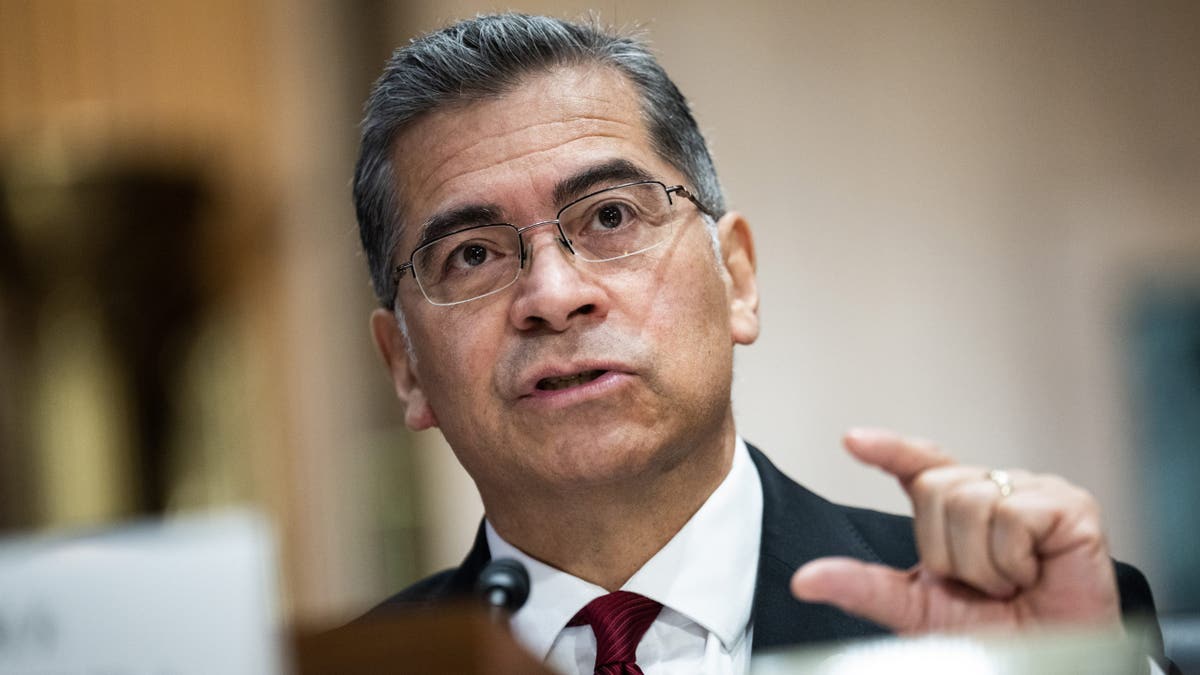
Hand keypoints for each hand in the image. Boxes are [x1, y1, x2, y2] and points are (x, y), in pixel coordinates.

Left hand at [790, 428, 1121, 633]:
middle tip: (980, 583)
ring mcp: (1033, 491)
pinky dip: (1013, 561)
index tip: (851, 441)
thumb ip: (863, 588)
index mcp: (959, 508)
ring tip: (1008, 583)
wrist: (1055, 659)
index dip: (888, 449)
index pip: (918, 465)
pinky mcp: (1069, 504)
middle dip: (946, 550)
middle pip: (935, 488)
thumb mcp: (916, 610)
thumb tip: (805, 579)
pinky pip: (1010, 517)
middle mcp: (994, 489)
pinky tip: (1033, 574)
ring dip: (981, 563)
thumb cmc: (995, 635)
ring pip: (969, 502)